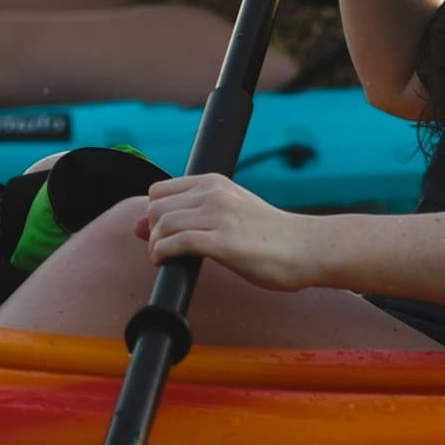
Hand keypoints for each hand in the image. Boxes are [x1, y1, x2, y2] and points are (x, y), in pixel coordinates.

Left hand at [131, 172, 331, 290]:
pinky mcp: (223, 242)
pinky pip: (176, 242)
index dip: (155, 215)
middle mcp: (214, 194)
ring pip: (162, 224)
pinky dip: (162, 254)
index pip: (159, 191)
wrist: (306, 247)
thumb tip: (138, 225)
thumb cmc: (269, 235)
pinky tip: (167, 262)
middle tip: (165, 250)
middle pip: (155, 208)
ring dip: (156, 245)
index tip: (164, 233)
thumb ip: (189, 214)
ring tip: (166, 258)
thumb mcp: (229, 212)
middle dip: (152, 231)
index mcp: (215, 182)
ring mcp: (219, 217)